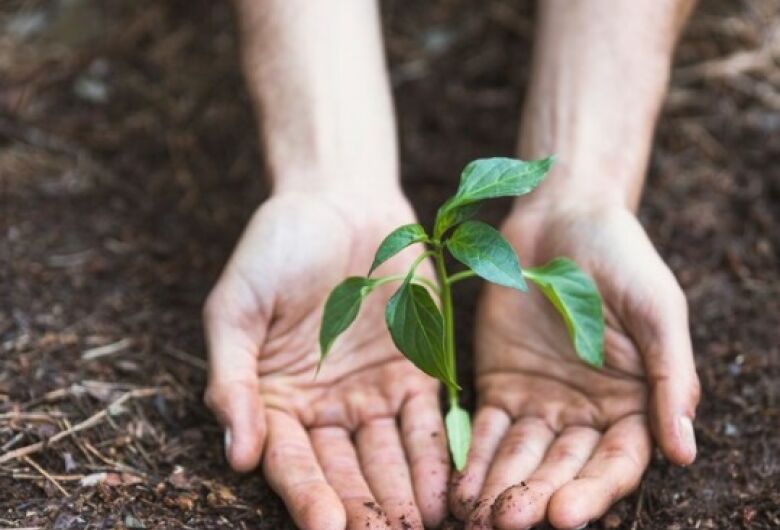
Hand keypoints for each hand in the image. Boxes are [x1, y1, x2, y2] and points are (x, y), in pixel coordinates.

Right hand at [203, 191, 448, 529]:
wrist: (337, 198)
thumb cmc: (275, 248)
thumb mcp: (235, 308)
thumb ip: (231, 378)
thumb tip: (237, 452)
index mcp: (277, 400)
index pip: (293, 461)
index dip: (307, 495)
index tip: (325, 527)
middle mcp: (327, 407)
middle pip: (346, 470)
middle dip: (364, 510)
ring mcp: (374, 391)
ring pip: (391, 454)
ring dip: (405, 493)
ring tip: (420, 525)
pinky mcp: (418, 369)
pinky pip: (429, 419)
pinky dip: (438, 453)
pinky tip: (449, 486)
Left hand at [450, 205, 699, 528]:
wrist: (563, 217)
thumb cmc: (621, 258)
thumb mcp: (657, 311)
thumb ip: (672, 379)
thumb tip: (684, 452)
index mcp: (632, 403)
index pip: (615, 462)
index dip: (593, 491)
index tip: (565, 514)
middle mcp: (585, 412)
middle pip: (562, 467)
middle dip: (537, 497)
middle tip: (508, 522)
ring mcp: (539, 401)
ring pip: (521, 456)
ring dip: (501, 486)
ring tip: (477, 515)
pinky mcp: (499, 384)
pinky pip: (486, 428)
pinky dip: (473, 455)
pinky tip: (458, 482)